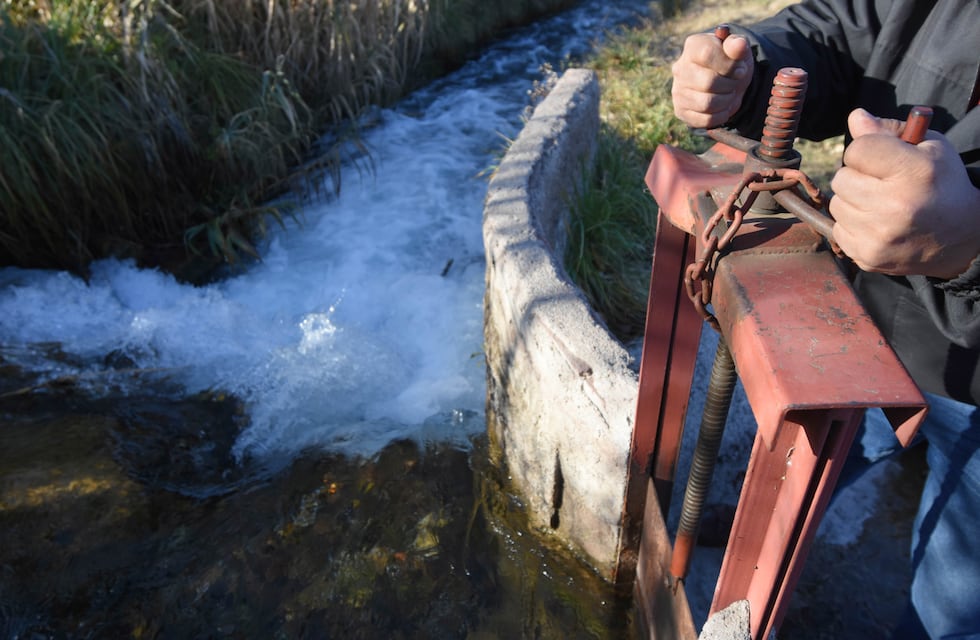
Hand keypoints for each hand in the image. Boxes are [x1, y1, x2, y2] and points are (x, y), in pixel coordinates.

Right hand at [671, 32, 753, 128]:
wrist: (724, 79)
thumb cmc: (731, 61)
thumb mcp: (739, 49)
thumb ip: (739, 45)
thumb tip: (739, 45)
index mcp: (693, 46)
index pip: (707, 55)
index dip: (729, 65)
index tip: (740, 69)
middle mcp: (680, 68)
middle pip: (708, 82)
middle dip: (730, 85)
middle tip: (735, 82)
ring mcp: (677, 91)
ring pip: (707, 104)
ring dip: (726, 101)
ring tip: (729, 93)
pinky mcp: (680, 111)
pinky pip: (705, 120)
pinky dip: (721, 115)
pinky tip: (723, 106)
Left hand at [830, 108, 979, 278]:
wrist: (962, 238)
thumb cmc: (942, 185)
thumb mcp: (929, 148)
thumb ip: (889, 130)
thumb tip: (855, 117)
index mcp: (912, 172)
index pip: (857, 149)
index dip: (867, 150)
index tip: (883, 158)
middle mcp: (893, 206)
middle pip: (841, 177)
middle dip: (858, 176)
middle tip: (882, 183)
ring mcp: (877, 236)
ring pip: (837, 203)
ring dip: (853, 200)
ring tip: (882, 204)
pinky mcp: (866, 256)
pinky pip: (837, 229)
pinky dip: (853, 224)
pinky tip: (877, 224)